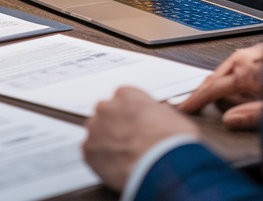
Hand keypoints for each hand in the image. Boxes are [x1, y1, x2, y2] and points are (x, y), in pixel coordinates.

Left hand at [83, 87, 200, 190]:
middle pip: (107, 114)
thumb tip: (157, 116)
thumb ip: (157, 112)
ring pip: (97, 133)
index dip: (131, 114)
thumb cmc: (172, 143)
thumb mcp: (174, 117)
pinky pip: (91, 153)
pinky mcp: (88, 151)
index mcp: (126, 95)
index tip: (136, 124)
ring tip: (125, 156)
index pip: (123, 98)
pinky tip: (116, 166)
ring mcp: (95, 129)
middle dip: (116, 126)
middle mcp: (106, 108)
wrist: (163, 168)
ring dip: (107, 142)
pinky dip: (101, 159)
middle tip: (131, 141)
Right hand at [177, 42, 262, 129]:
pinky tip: (246, 88)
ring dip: (224, 84)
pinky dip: (236, 76)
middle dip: (206, 92)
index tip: (183, 108)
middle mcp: (248, 57)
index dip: (195, 100)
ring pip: (228, 68)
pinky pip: (241, 62)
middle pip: (216, 76)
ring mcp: (257, 50)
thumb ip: (251, 116)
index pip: (212, 89)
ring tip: (230, 101)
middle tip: (195, 105)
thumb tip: (228, 120)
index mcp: (247, 72)